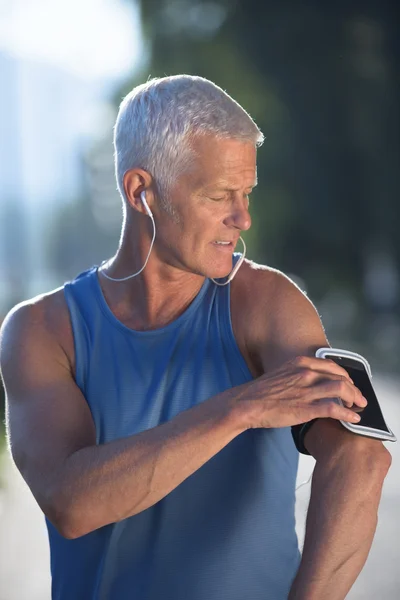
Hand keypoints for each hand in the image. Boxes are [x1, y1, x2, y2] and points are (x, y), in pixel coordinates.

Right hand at [235, 355, 367, 428]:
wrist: (245, 404)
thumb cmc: (260, 393)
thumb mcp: (281, 374)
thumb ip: (297, 375)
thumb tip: (310, 383)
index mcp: (300, 363)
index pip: (332, 366)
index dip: (345, 376)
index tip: (349, 384)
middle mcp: (306, 373)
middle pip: (341, 376)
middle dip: (354, 388)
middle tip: (358, 398)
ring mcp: (307, 390)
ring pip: (342, 389)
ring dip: (355, 399)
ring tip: (358, 407)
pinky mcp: (306, 408)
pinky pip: (334, 408)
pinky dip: (348, 414)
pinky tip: (353, 420)